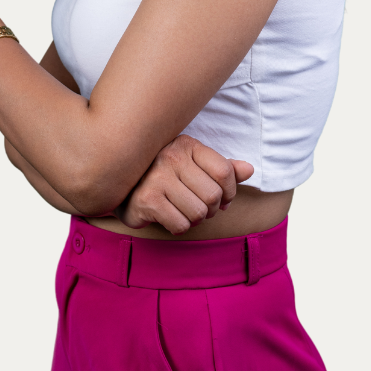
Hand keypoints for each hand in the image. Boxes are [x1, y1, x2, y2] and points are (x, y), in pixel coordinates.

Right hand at [115, 134, 254, 234]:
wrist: (120, 187)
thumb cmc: (163, 177)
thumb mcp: (193, 167)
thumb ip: (221, 169)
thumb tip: (250, 170)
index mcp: (186, 144)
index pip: (225, 171)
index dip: (230, 191)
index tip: (222, 199)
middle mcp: (171, 156)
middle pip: (213, 196)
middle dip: (211, 209)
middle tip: (199, 207)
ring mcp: (157, 177)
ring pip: (198, 213)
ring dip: (194, 219)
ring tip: (181, 210)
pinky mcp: (147, 199)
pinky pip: (180, 224)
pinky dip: (178, 226)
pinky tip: (166, 215)